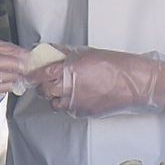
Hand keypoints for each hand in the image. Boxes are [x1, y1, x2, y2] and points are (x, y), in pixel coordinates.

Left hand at [35, 48, 164, 117]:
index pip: (40, 74)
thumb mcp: (87, 53)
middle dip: (44, 84)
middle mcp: (69, 88)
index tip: (30, 72)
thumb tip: (52, 51)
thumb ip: (66, 54)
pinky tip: (78, 95)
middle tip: (50, 78)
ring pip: (54, 103)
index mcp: (68, 70)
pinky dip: (68, 103)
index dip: (33, 74)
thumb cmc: (116, 65)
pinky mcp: (83, 112)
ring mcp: (75, 103)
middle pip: (44, 90)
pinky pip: (68, 110)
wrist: (134, 83)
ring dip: (55, 96)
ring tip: (65, 88)